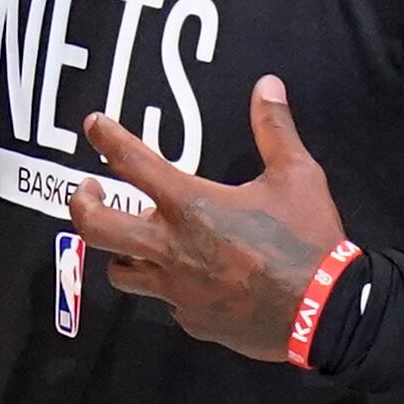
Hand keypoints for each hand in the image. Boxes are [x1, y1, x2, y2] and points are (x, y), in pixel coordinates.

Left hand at [68, 76, 346, 362]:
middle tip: (89, 190)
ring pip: (120, 272)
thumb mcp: (296, 175)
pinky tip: (190, 275)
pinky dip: (167, 283)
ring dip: (121, 251)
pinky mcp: (191, 319)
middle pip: (95, 227)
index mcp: (190, 205)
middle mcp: (170, 247)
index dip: (107, 138)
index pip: (132, 163)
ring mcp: (176, 289)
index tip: (93, 126)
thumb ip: (274, 128)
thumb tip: (267, 85)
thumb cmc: (307, 240)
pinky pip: (165, 299)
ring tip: (134, 237)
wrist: (323, 313)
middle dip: (81, 204)